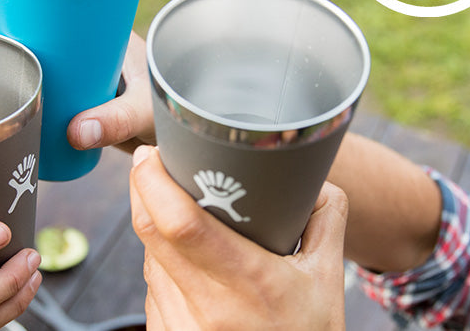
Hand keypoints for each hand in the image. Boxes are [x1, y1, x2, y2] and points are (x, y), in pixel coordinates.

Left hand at [130, 146, 347, 329]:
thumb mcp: (327, 277)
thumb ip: (324, 220)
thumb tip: (313, 180)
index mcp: (249, 282)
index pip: (184, 225)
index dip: (155, 183)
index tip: (152, 155)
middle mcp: (207, 306)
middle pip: (151, 233)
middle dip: (142, 189)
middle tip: (151, 162)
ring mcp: (181, 325)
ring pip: (148, 257)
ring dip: (153, 225)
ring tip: (173, 208)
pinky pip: (151, 286)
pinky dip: (160, 262)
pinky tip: (182, 258)